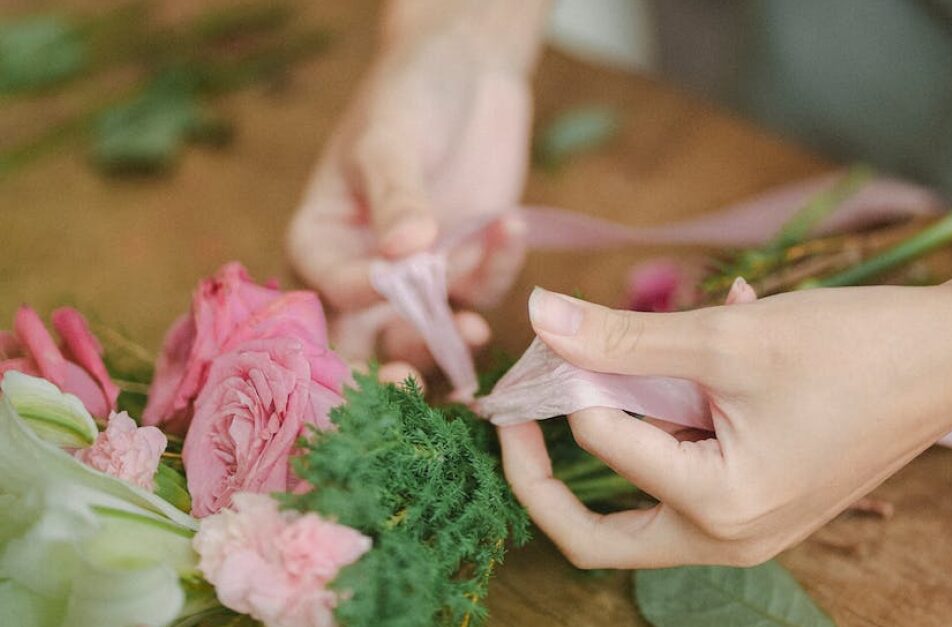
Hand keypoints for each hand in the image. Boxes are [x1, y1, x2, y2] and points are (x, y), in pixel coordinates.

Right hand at [288, 1, 545, 371]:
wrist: (467, 71)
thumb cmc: (408, 95)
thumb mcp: (391, 138)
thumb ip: (395, 196)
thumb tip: (404, 253)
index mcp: (321, 242)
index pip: (328, 289)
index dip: (357, 296)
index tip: (389, 283)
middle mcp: (363, 272)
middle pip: (367, 341)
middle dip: (388, 367)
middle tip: (409, 383)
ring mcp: (420, 278)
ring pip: (427, 336)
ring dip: (447, 341)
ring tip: (473, 329)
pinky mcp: (467, 271)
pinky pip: (481, 293)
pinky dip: (497, 272)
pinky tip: (510, 227)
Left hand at [499, 262, 951, 568]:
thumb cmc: (855, 348)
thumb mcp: (727, 337)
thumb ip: (623, 336)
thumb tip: (540, 315)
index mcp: (719, 508)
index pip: (601, 448)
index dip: (568, 385)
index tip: (559, 335)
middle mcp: (728, 537)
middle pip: (596, 534)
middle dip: (544, 476)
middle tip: (519, 416)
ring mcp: (745, 526)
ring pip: (637, 504)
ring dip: (611, 439)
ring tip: (610, 368)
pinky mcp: (757, 500)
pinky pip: (684, 474)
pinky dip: (666, 424)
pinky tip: (693, 352)